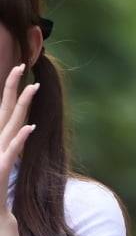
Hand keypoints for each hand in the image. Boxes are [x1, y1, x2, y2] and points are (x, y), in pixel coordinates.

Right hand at [0, 64, 37, 214]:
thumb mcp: (4, 162)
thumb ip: (11, 146)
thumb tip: (23, 127)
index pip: (3, 110)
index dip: (10, 91)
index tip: (19, 71)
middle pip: (5, 110)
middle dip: (12, 87)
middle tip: (21, 65)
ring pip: (10, 125)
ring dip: (21, 106)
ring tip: (32, 88)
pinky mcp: (0, 170)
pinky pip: (11, 152)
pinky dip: (20, 139)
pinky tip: (30, 127)